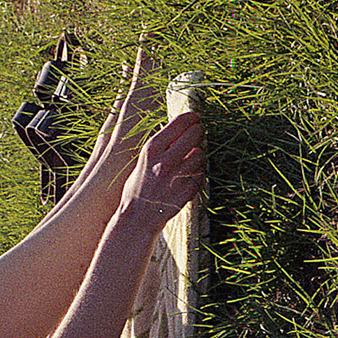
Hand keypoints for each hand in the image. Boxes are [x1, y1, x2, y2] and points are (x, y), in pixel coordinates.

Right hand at [118, 111, 204, 225]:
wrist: (137, 219)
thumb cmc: (138, 189)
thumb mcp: (142, 163)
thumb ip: (161, 147)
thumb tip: (180, 131)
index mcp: (151, 150)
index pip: (180, 123)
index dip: (191, 118)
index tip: (195, 118)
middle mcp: (165, 161)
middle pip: (195, 134)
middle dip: (198, 132)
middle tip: (197, 134)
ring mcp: (178, 177)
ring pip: (201, 154)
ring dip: (198, 155)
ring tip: (189, 160)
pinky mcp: (188, 191)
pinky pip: (201, 174)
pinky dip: (197, 173)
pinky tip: (188, 177)